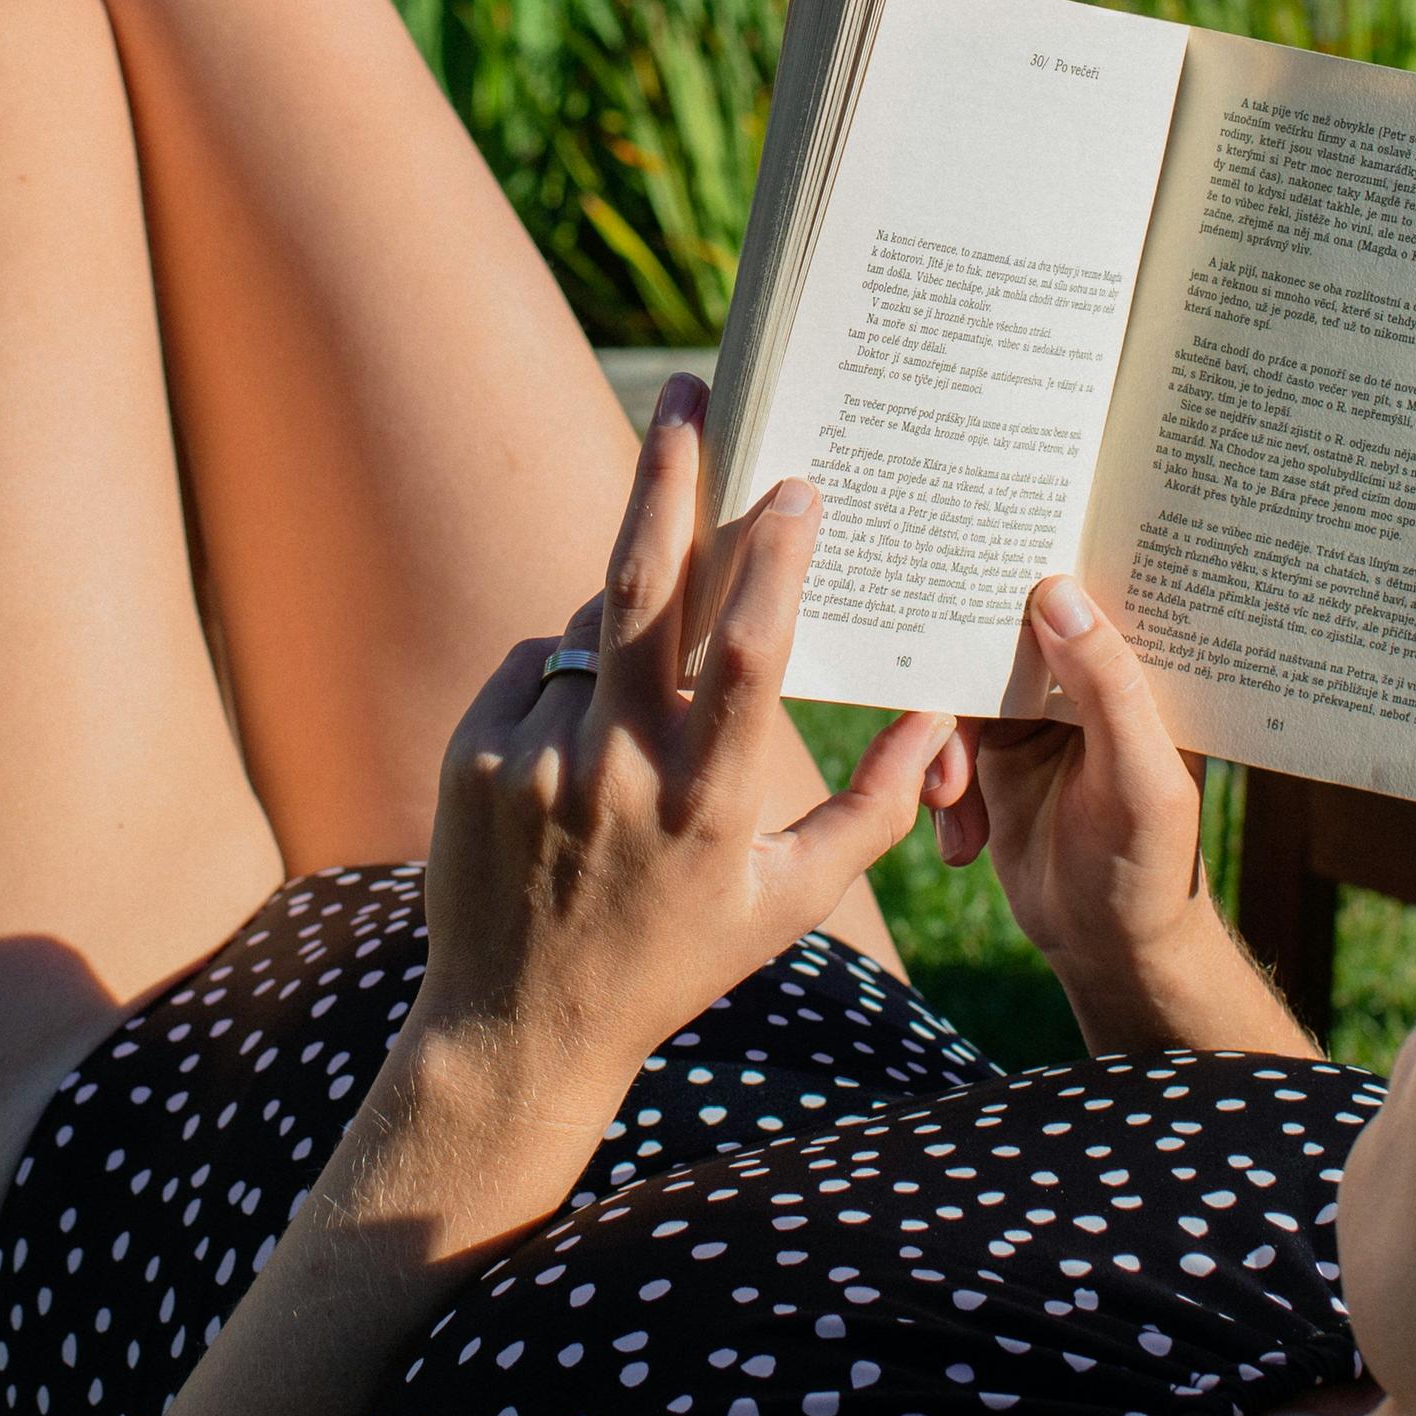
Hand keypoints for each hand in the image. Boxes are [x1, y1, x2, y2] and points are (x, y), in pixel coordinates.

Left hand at [380, 377, 951, 1232]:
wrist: (516, 1023)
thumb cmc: (673, 961)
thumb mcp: (787, 903)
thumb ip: (876, 810)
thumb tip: (939, 716)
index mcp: (706, 803)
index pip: (747, 656)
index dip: (774, 563)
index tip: (797, 485)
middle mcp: (618, 770)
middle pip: (642, 589)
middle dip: (670, 478)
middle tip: (688, 392)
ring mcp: (538, 757)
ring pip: (592, 628)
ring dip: (628, 607)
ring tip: (647, 655)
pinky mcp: (477, 749)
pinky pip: (537, 667)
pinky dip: (571, 676)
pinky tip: (583, 736)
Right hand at [938, 573, 1308, 1057]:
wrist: (1107, 950)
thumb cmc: (1146, 868)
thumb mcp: (1136, 777)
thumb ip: (1106, 684)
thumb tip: (1055, 591)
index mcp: (1139, 669)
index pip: (1092, 593)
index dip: (1041, 564)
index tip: (983, 543)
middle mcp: (1088, 678)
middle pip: (1009, 632)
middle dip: (960, 672)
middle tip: (931, 712)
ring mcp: (1039, 713)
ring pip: (965, 687)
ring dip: (945, 747)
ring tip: (946, 800)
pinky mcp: (997, 751)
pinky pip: (946, 737)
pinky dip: (939, 783)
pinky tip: (960, 841)